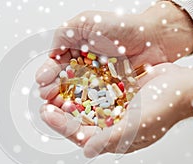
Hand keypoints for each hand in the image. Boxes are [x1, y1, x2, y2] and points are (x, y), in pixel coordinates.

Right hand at [36, 1, 192, 102]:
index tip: (42, 81)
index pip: (56, 66)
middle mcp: (83, 69)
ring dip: (64, 102)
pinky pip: (93, 102)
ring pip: (75, 95)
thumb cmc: (120, 27)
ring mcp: (95, 82)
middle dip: (52, 90)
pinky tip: (76, 111)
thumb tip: (50, 55)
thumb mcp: (85, 22)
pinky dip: (83, 107)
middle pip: (63, 83)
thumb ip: (63, 35)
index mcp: (75, 52)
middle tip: (47, 96)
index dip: (47, 74)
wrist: (151, 38)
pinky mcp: (108, 93)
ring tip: (57, 106)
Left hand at [40, 63, 192, 157]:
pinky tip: (69, 77)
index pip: (82, 135)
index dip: (62, 125)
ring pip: (82, 105)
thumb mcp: (139, 125)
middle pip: (78, 121)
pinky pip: (93, 90)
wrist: (182, 85)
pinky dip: (80, 86)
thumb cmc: (165, 107)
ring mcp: (111, 107)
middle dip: (60, 113)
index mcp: (114, 138)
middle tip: (43, 102)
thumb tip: (87, 150)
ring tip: (51, 90)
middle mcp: (110, 123)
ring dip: (67, 99)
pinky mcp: (114, 92)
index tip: (46, 113)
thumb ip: (113, 138)